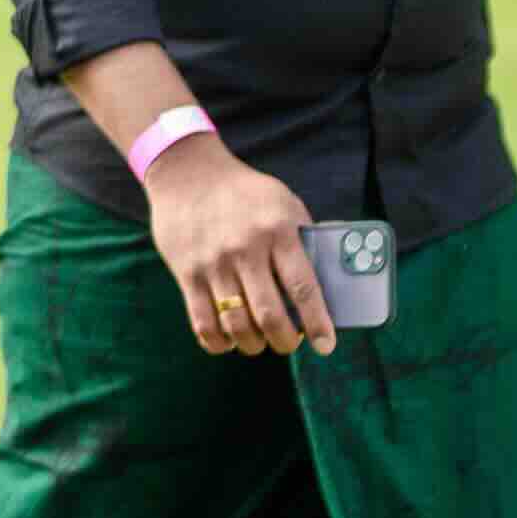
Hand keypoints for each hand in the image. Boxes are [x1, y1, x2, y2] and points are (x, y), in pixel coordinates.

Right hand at [147, 131, 334, 357]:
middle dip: (285, 341)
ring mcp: (213, 263)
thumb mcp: (284, 204)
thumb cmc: (246, 193)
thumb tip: (329, 282)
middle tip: (291, 343)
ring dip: (253, 345)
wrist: (187, 172)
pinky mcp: (186, 272)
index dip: (317, 322)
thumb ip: (304, 240)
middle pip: (270, 314)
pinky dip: (218, 342)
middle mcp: (245, 249)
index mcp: (277, 231)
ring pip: (236, 324)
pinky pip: (203, 322)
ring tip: (260, 342)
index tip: (326, 345)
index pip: (303, 287)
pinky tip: (228, 340)